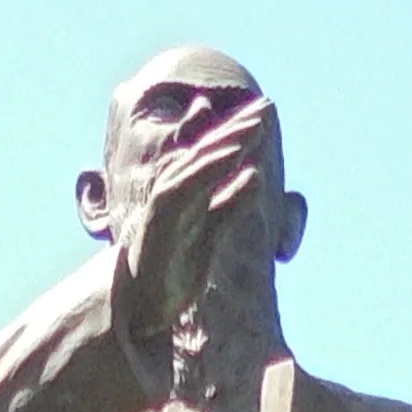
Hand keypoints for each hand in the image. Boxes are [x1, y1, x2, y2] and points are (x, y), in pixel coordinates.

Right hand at [117, 111, 272, 331]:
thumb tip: (256, 176)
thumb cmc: (174, 270)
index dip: (241, 133)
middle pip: (210, 150)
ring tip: (254, 128)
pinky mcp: (160, 218)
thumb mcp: (212, 234)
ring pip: (199, 163)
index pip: (218, 155)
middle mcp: (177, 189)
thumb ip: (231, 205)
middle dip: (238, 128)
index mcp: (191, 192)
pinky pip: (186, 187)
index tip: (267, 114)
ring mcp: (166, 201)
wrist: (144, 305)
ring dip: (226, 142)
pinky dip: (208, 169)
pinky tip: (231, 155)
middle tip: (266, 106)